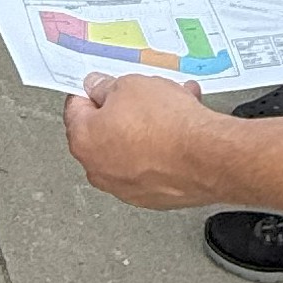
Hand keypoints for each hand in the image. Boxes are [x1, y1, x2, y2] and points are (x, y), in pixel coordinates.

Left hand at [62, 71, 226, 206]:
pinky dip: (162, 150)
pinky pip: (152, 166)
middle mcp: (99, 170)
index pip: (75, 109)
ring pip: (132, 148)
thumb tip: (98, 88)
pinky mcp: (153, 197)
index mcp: (84, 140)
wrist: (208, 157)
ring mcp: (126, 187)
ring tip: (174, 108)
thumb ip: (107, 87)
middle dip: (126, 110)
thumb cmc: (168, 125)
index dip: (90, 92)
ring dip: (147, 128)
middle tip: (143, 96)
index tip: (102, 86)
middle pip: (105, 131)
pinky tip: (182, 132)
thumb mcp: (131, 85)